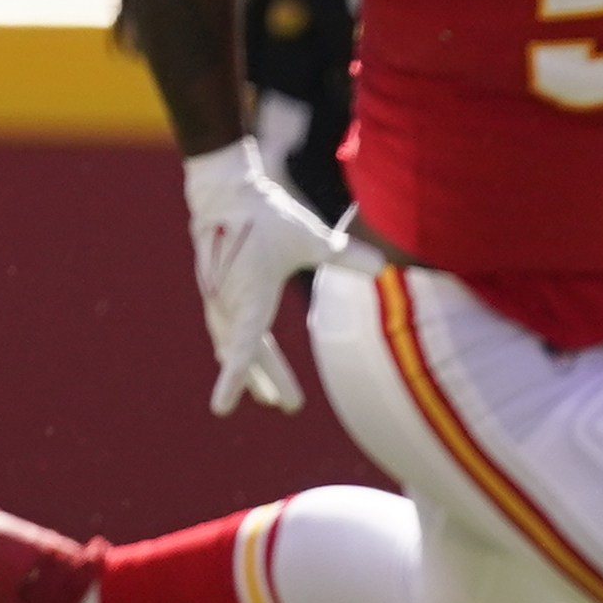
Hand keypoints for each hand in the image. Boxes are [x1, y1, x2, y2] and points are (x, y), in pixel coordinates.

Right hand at [184, 138, 379, 415]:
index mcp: (250, 297)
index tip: (221, 408)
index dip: (235, 379)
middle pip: (248, 354)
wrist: (225, 194)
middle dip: (270, 380)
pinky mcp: (219, 295)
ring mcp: (221, 302)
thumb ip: (343, 255)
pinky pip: (229, 333)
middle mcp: (231, 305)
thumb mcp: (309, 237)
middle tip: (291, 406)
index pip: (244, 347)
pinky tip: (252, 360)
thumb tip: (383, 265)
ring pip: (235, 346)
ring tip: (270, 397)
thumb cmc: (267, 217)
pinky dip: (241, 351)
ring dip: (255, 370)